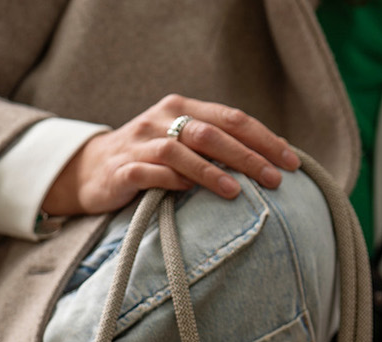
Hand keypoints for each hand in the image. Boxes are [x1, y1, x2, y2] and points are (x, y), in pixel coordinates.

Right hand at [42, 95, 300, 215]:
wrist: (89, 171)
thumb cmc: (149, 160)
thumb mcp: (183, 144)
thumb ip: (219, 145)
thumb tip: (272, 159)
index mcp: (182, 108)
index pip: (231, 118)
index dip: (264, 138)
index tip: (291, 161)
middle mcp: (161, 119)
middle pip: (211, 133)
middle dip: (247, 156)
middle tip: (275, 179)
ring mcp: (139, 143)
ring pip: (181, 151)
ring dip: (212, 171)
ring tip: (237, 191)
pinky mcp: (122, 170)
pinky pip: (150, 173)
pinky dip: (173, 182)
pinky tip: (192, 194)